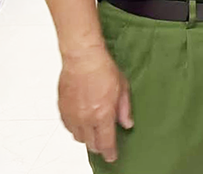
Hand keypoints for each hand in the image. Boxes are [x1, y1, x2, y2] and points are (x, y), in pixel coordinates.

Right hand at [58, 46, 133, 162]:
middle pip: (91, 144)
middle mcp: (85, 119)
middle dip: (99, 146)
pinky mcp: (62, 110)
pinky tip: (82, 122)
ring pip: (78, 137)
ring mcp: (72, 116)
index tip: (112, 157)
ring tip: (94, 131)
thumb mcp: (123, 87)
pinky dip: (76, 129)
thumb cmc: (103, 68)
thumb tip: (127, 123)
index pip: (106, 142)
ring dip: (87, 137)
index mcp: (102, 115)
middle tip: (105, 143)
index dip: (110, 152)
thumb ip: (124, 109)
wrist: (83, 58)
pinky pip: (68, 128)